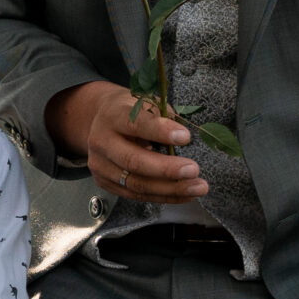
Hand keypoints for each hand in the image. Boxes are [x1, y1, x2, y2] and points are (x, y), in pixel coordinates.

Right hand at [49, 81, 207, 203]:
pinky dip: (163, 197)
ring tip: (197, 187)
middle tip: (193, 170)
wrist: (101, 121)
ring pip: (136, 184)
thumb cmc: (130, 111)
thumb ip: (162, 116)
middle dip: (166, 169)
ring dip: (170, 189)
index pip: (135, 124)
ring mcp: (100, 165)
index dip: (160, 131)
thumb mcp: (144, 102)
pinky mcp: (105, 182)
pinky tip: (184, 195)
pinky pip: (136, 195)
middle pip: (133, 160)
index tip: (185, 137)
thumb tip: (183, 138)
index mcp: (112, 116)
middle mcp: (102, 141)